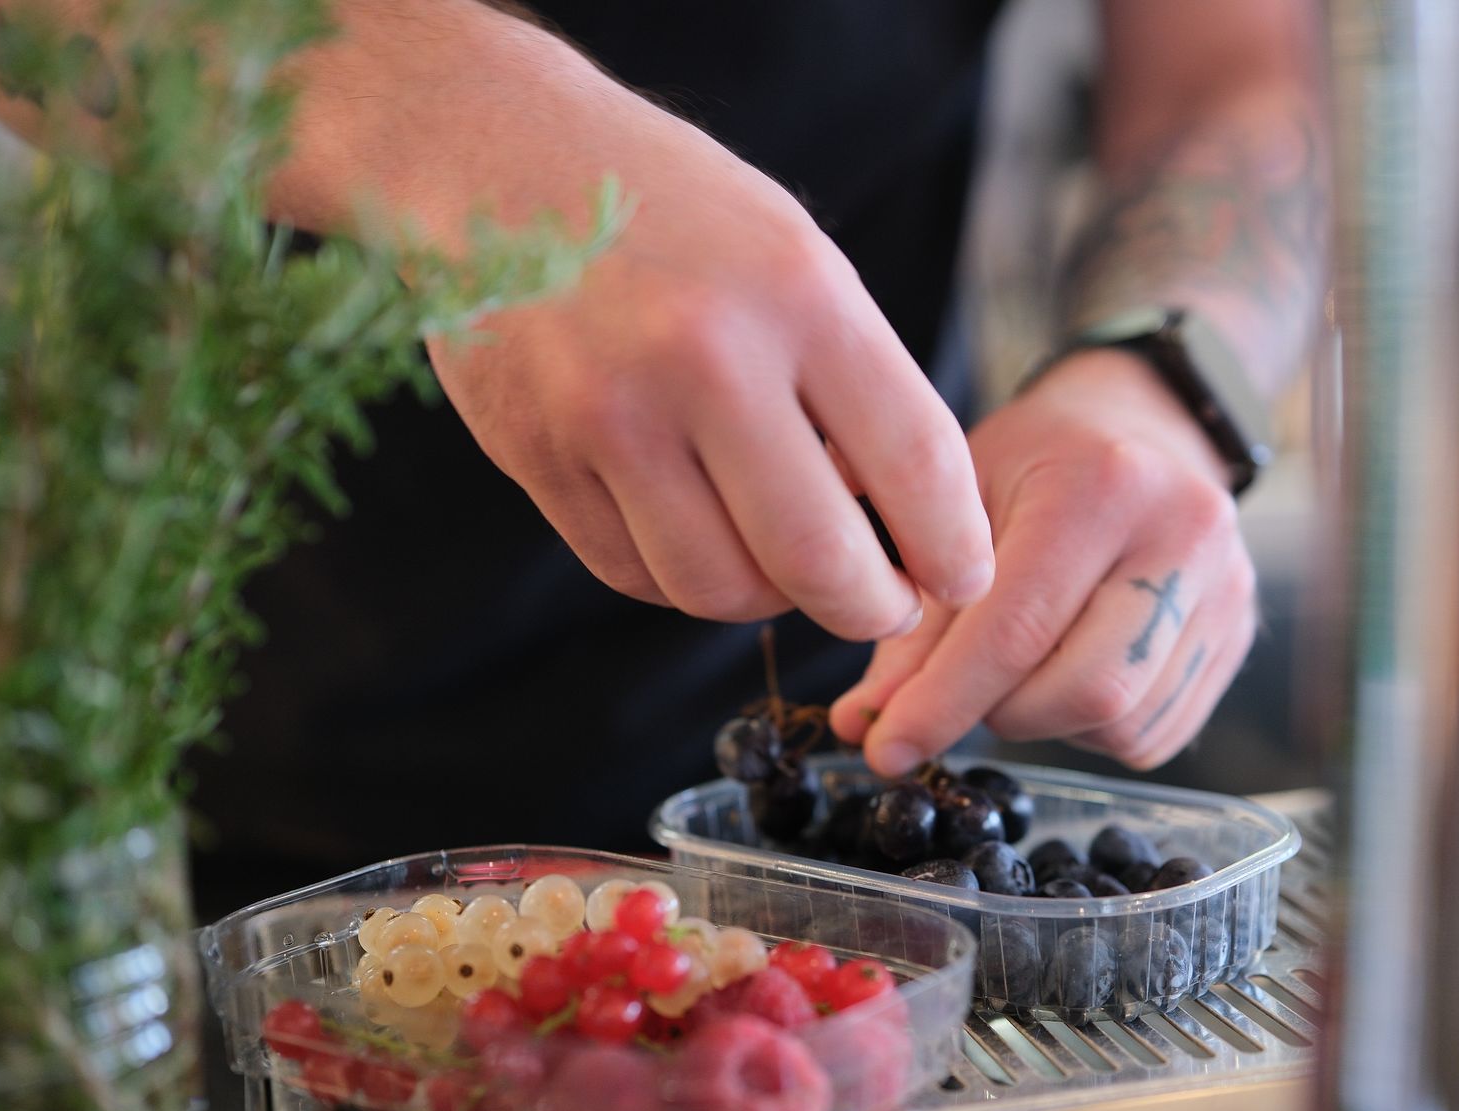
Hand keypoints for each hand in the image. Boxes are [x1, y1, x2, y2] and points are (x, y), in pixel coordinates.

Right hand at [341, 15, 993, 640]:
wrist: (495, 157)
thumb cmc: (675, 216)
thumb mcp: (794, 257)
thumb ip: (855, 384)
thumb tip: (909, 528)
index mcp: (797, 293)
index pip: (914, 464)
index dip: (954, 551)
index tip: (963, 578)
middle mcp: (703, 356)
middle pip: (816, 560)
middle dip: (871, 605)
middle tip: (884, 603)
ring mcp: (608, 413)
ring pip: (718, 588)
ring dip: (769, 598)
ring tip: (783, 560)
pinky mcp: (536, 456)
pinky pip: (633, 574)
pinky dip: (681, 576)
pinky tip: (699, 531)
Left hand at [830, 349, 1258, 771]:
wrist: (1142, 420)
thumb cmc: (1038, 458)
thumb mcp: (960, 500)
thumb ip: (911, 615)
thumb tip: (864, 725)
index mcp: (1104, 485)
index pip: (1016, 628)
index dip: (941, 704)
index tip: (883, 748)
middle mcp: (1184, 536)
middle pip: (1086, 691)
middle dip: (999, 716)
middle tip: (957, 692)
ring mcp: (1227, 589)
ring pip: (1122, 724)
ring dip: (1046, 724)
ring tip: (1016, 668)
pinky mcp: (1239, 635)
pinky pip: (1155, 734)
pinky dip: (1092, 729)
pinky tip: (1067, 672)